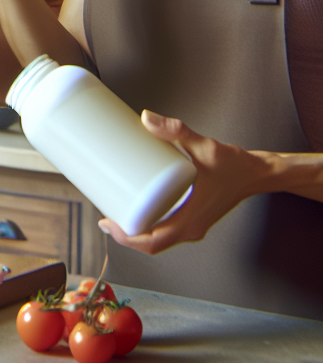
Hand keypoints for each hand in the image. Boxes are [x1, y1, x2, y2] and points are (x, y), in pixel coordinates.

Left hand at [98, 110, 268, 253]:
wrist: (258, 173)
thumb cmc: (236, 165)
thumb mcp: (204, 146)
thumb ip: (175, 130)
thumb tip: (146, 118)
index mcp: (192, 219)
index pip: (154, 242)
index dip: (127, 237)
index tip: (107, 222)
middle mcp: (192, 228)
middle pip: (152, 244)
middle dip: (125, 234)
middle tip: (104, 215)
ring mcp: (193, 225)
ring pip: (159, 239)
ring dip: (136, 231)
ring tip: (115, 211)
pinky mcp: (193, 217)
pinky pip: (166, 229)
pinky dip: (149, 225)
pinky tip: (137, 208)